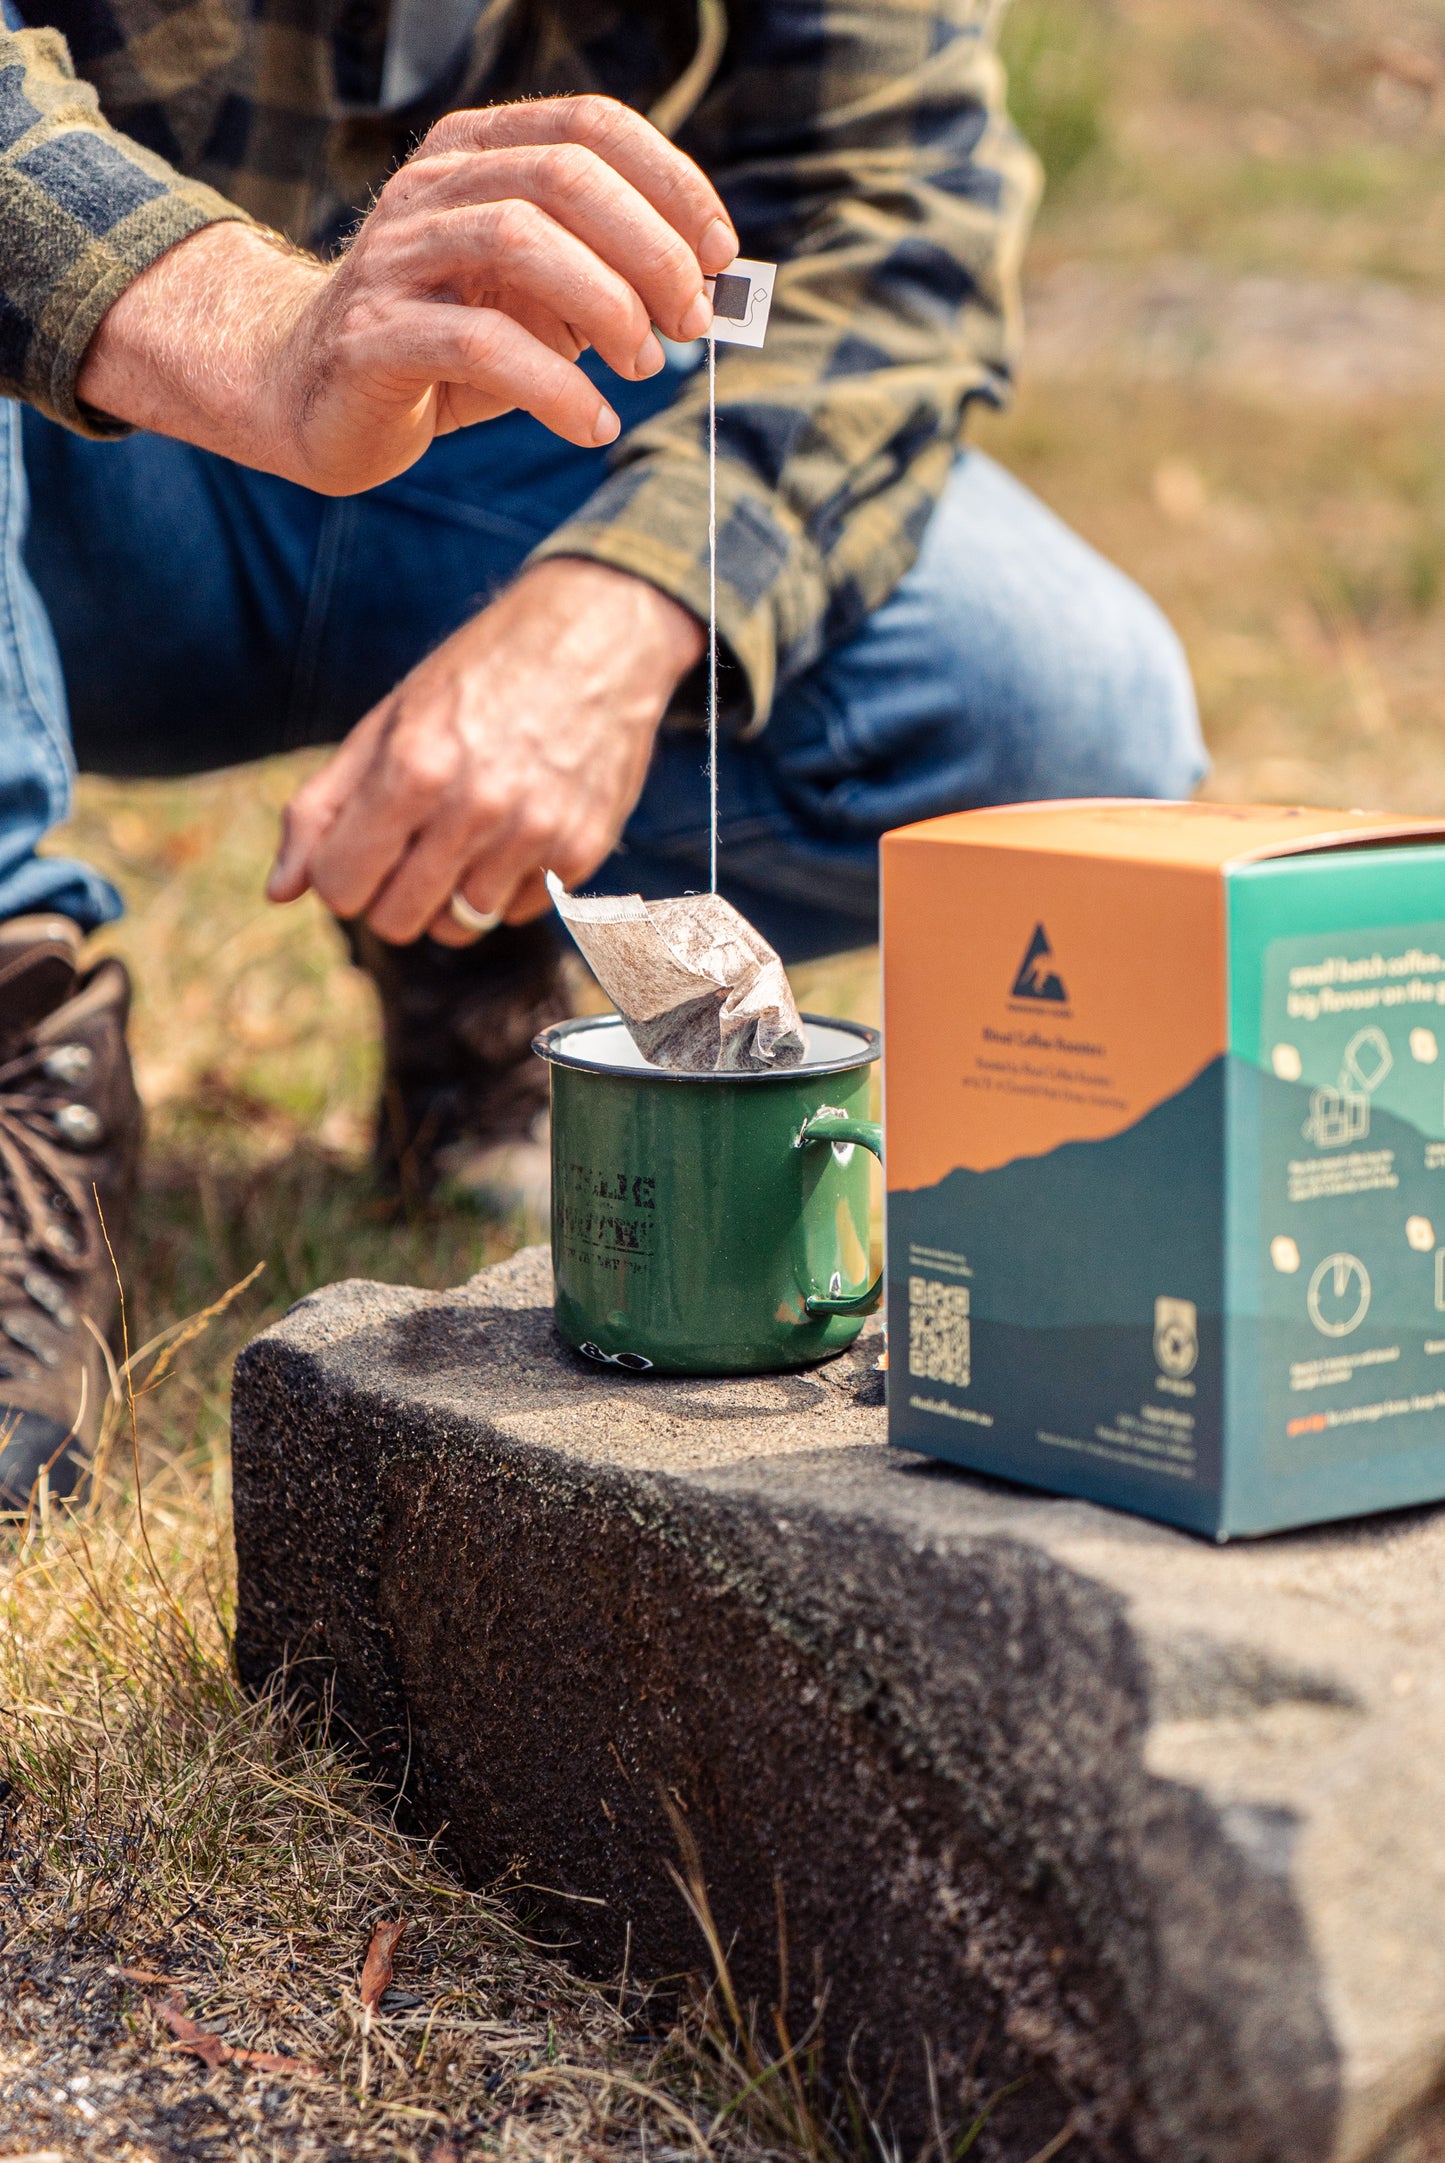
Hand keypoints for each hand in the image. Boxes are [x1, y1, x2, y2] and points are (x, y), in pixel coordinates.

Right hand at [78, 96, 735, 488]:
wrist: (312, 394)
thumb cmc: (446, 344)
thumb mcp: (535, 302)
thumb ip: (604, 282)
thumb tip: (700, 298)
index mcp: (478, 153)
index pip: (591, 126)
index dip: (671, 183)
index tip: (720, 254)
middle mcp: (433, 186)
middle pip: (565, 176)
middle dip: (651, 250)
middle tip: (691, 321)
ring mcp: (396, 255)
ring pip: (520, 240)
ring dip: (607, 307)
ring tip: (642, 366)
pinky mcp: (375, 334)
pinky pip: (482, 346)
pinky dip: (557, 389)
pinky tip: (592, 424)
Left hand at [266, 561, 705, 941]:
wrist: (597, 635)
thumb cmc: (477, 677)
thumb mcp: (387, 723)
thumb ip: (324, 807)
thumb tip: (279, 892)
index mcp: (412, 768)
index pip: (342, 888)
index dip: (341, 875)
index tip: (360, 848)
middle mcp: (474, 807)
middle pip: (397, 921)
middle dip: (390, 894)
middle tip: (409, 847)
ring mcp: (534, 833)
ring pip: (460, 925)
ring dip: (452, 891)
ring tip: (467, 833)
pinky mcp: (581, 849)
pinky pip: (516, 911)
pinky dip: (506, 885)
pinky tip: (514, 831)